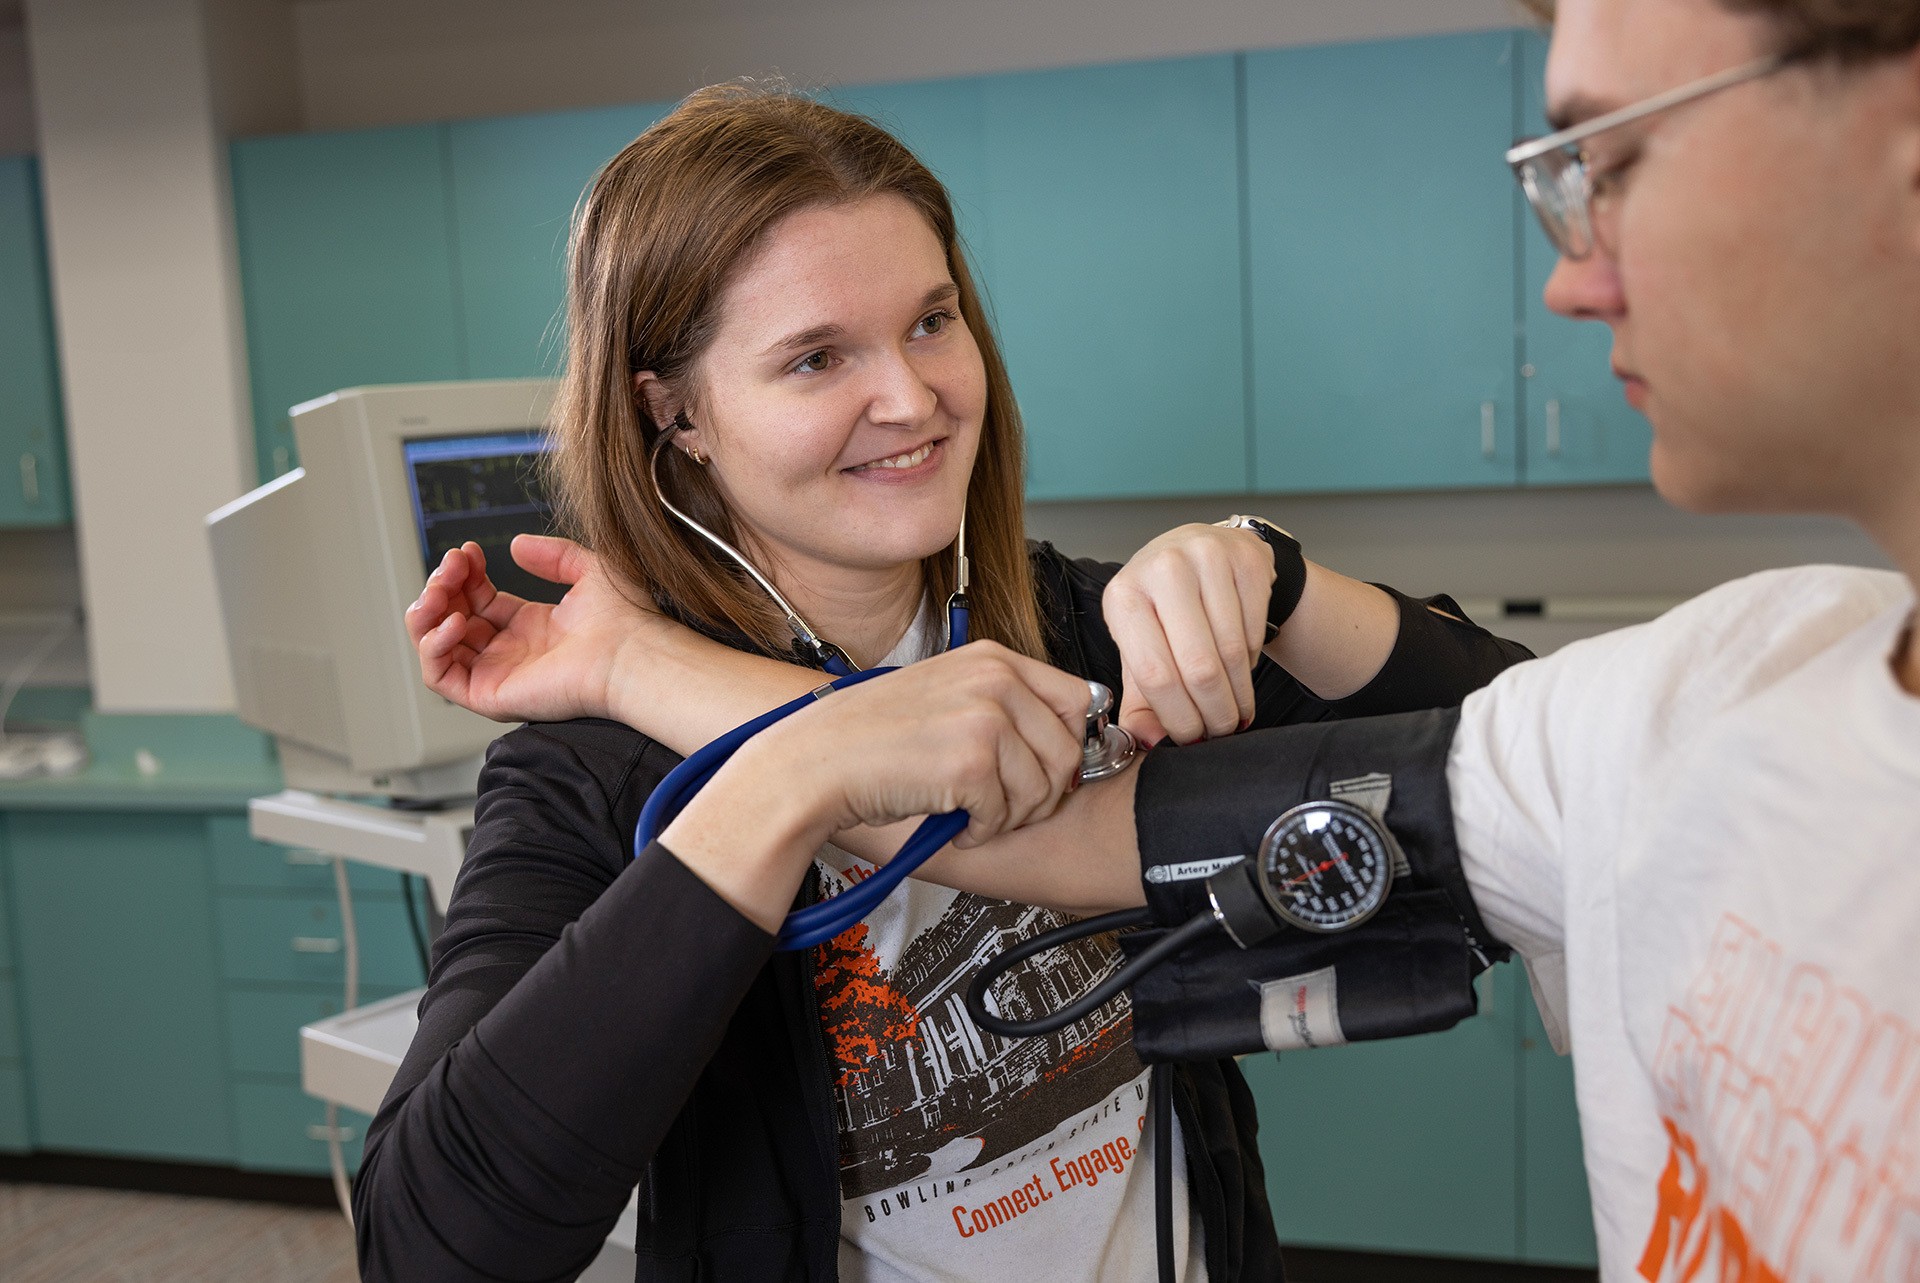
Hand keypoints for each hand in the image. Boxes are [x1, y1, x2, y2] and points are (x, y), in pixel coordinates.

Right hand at [404, 535, 656, 723]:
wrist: (632, 653)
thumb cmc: (624, 619)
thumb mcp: (588, 568)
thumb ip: (552, 554)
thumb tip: (516, 545)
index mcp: (530, 627)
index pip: (477, 600)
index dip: (464, 574)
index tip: (467, 551)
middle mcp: (510, 653)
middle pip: (451, 619)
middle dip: (441, 587)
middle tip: (452, 565)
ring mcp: (498, 675)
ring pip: (436, 648)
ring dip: (426, 614)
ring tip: (442, 590)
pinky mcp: (490, 696)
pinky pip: (439, 677)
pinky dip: (433, 646)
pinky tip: (455, 621)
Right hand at [659, 643, 1093, 930]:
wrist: (814, 763)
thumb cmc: (871, 740)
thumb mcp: (946, 696)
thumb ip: (1004, 706)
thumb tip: (1066, 743)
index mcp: (992, 658)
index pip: (1078, 700)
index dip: (1066, 746)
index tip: (1042, 773)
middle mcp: (995, 678)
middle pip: (1069, 750)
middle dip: (1042, 791)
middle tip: (1001, 806)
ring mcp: (986, 717)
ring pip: (1044, 788)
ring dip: (1010, 815)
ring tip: (971, 813)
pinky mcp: (971, 761)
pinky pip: (1006, 814)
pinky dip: (981, 831)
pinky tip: (952, 823)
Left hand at [1102, 522, 1272, 745]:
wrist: (1200, 551)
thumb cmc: (1163, 607)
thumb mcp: (1140, 649)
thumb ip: (1140, 702)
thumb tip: (1151, 742)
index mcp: (1123, 596)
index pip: (1155, 673)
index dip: (1178, 717)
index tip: (1192, 739)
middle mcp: (1162, 569)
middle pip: (1199, 667)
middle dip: (1215, 713)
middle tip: (1221, 731)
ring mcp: (1207, 557)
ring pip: (1233, 652)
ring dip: (1238, 694)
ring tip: (1235, 708)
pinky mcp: (1247, 558)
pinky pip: (1256, 631)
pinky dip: (1252, 661)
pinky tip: (1241, 665)